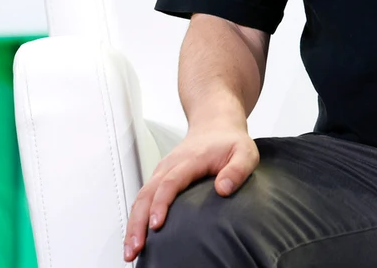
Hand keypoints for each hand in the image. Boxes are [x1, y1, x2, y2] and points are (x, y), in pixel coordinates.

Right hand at [123, 126, 259, 261]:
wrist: (216, 125)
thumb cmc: (229, 142)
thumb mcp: (245, 152)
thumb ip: (238, 169)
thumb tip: (222, 189)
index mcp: (190, 159)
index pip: (170, 182)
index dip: (161, 204)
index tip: (156, 224)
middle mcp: (170, 165)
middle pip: (147, 193)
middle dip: (138, 221)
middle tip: (136, 247)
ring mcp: (162, 172)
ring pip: (141, 198)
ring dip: (133, 223)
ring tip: (131, 250)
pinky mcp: (159, 178)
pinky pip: (143, 198)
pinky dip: (136, 218)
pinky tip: (136, 237)